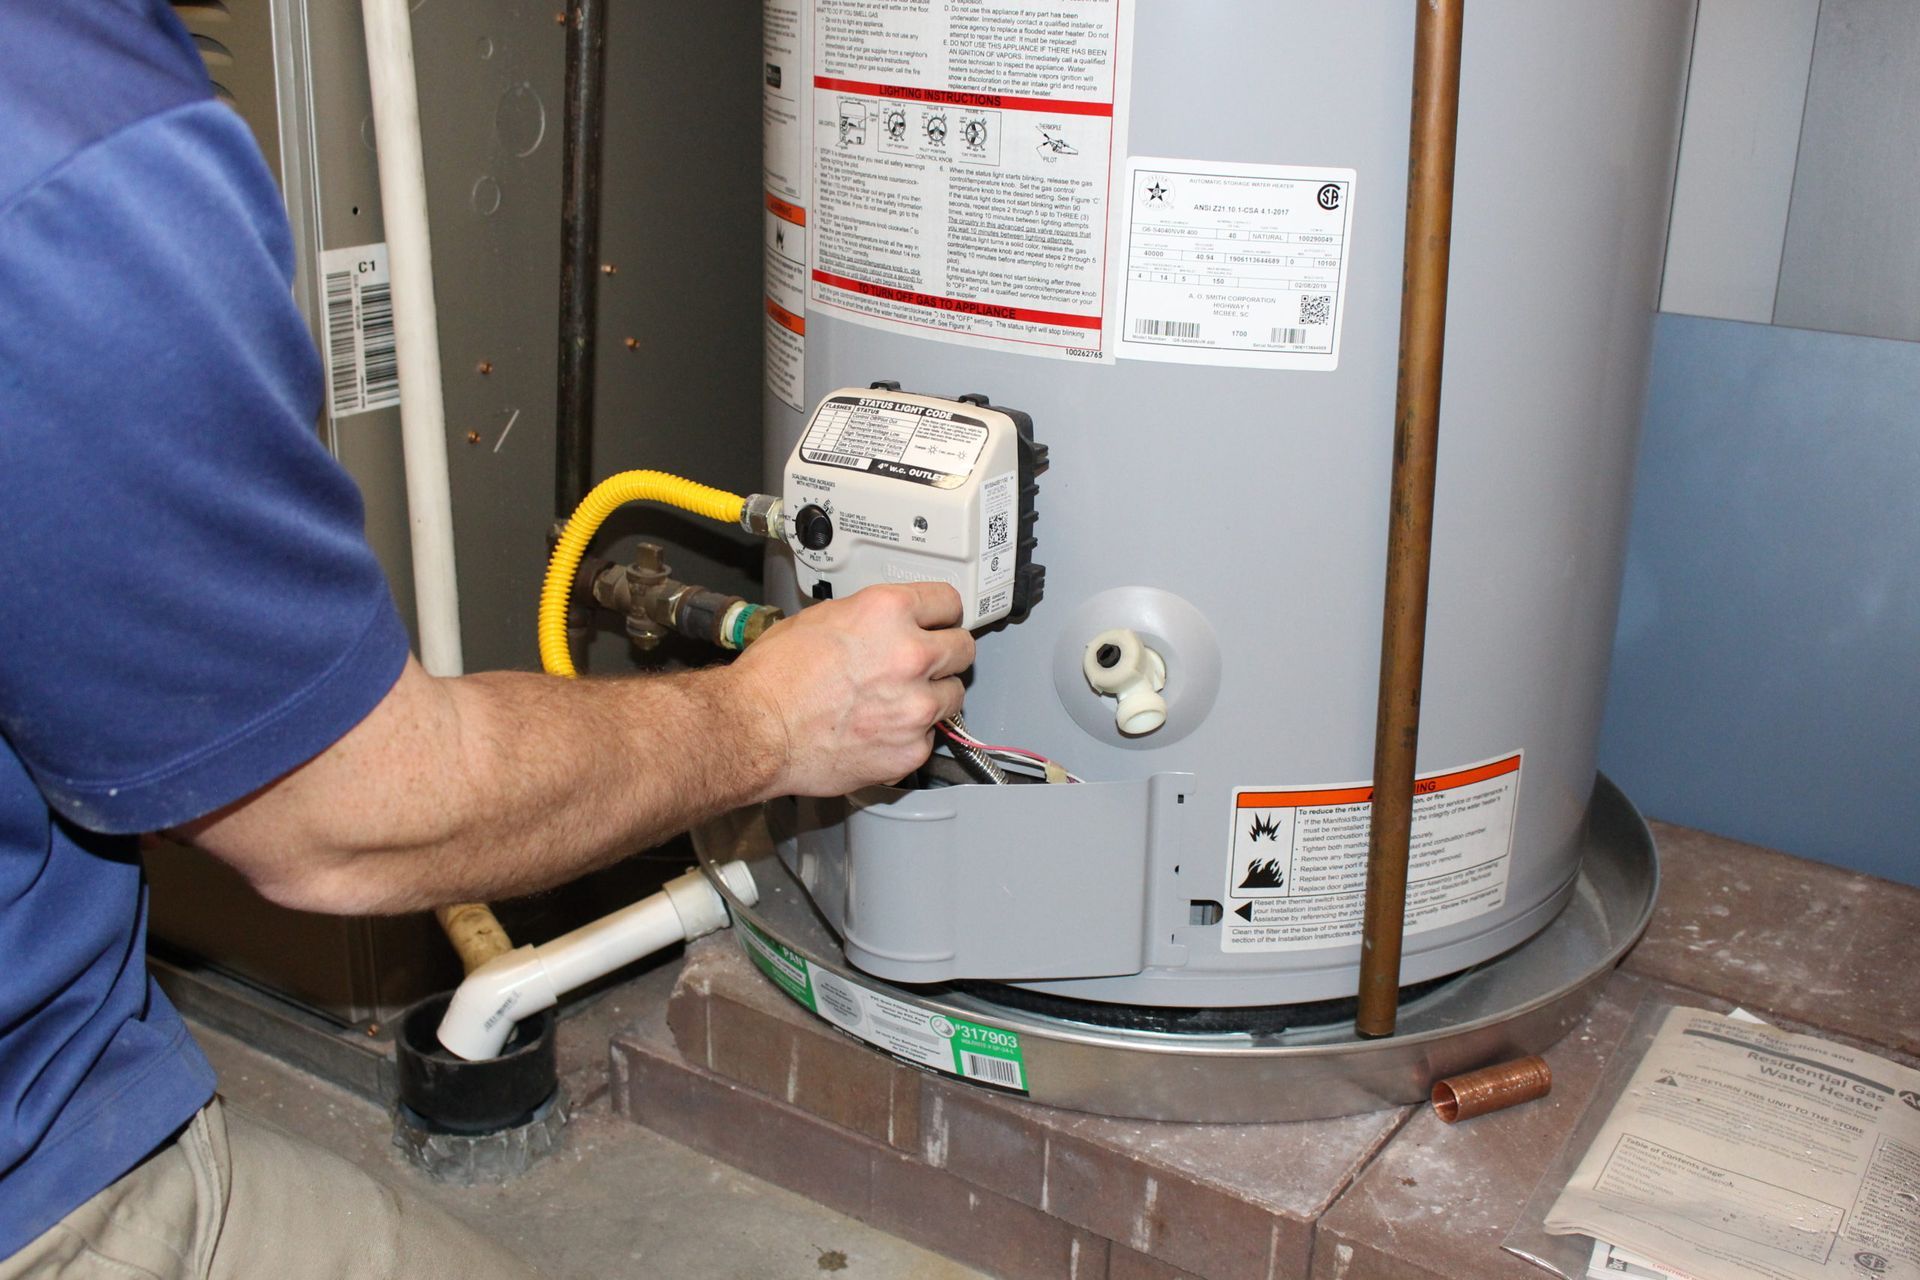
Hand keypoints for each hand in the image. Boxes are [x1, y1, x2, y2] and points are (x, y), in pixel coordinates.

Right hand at [727, 582, 974, 796]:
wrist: (755, 731)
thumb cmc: (774, 678)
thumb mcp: (821, 618)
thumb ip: (868, 619)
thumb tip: (887, 625)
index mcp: (888, 612)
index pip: (950, 601)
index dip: (942, 613)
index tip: (941, 622)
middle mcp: (911, 655)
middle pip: (964, 648)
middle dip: (945, 654)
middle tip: (924, 663)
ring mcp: (916, 706)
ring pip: (954, 696)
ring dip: (933, 697)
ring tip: (897, 701)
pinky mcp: (911, 749)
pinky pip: (929, 738)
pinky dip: (910, 737)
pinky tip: (879, 731)